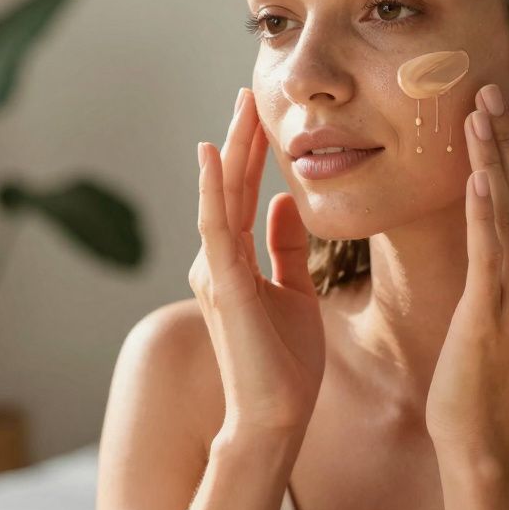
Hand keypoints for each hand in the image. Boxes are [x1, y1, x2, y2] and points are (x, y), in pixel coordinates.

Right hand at [190, 88, 325, 435]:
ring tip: (241, 107)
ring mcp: (216, 272)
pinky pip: (217, 226)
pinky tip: (217, 153)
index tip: (264, 114)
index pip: (243, 195)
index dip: (252, 154)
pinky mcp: (224, 285)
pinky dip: (214, 187)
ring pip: (222, 197)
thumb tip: (284, 205)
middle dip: (241, 140)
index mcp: (234, 263)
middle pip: (230, 187)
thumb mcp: (294, 293)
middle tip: (250, 92)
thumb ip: (286, 249)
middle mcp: (218, 262)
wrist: (276, 417)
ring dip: (231, 151)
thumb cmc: (285, 365)